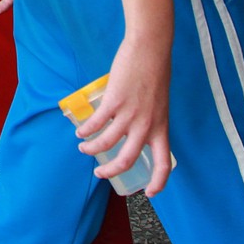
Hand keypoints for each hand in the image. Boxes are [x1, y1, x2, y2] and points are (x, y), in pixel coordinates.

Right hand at [77, 34, 172, 195]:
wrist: (150, 49)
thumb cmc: (155, 72)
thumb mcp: (159, 103)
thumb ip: (149, 118)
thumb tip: (133, 128)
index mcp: (161, 127)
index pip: (164, 164)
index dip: (158, 183)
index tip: (150, 193)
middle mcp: (146, 125)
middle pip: (127, 160)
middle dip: (111, 171)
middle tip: (100, 174)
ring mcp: (129, 114)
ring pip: (106, 143)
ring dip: (91, 149)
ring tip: (83, 148)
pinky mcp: (114, 101)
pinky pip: (96, 123)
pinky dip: (86, 130)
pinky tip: (80, 131)